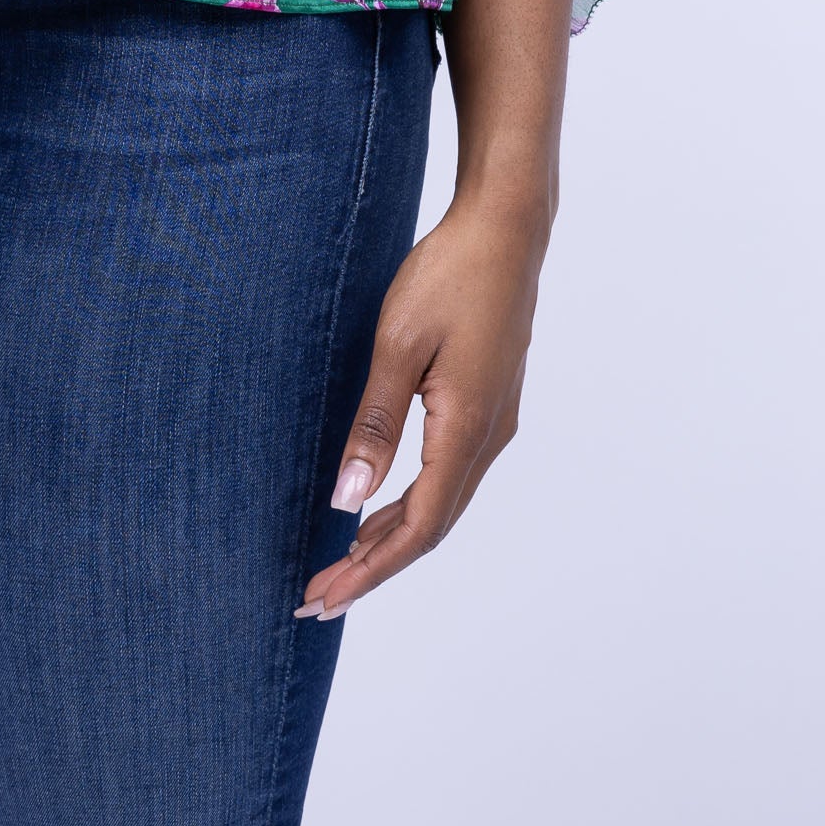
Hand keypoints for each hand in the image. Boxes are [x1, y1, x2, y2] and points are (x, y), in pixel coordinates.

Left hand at [295, 186, 548, 619]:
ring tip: (340, 563)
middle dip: (373, 567)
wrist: (506, 229)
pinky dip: (411, 503)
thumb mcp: (399, 344)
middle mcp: (488, 438)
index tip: (323, 596)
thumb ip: (375, 425)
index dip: (370, 570)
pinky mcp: (488, 404)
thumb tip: (346, 501)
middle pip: (430, 528)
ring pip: (442, 504)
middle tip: (318, 595)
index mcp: (466, 429)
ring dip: (392, 538)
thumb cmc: (450, 275)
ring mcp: (494, 423)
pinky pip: (449, 476)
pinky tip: (380, 505)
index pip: (418, 528)